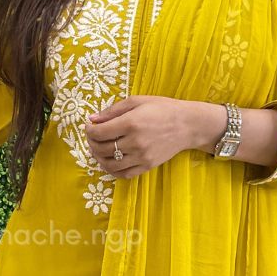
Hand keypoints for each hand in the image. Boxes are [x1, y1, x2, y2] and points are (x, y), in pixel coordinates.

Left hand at [85, 95, 201, 178]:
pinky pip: (123, 174)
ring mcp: (141, 157)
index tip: (89, 126)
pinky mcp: (147, 166)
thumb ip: (112, 110)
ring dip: (98, 158)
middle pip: (101, 149)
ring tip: (98, 150)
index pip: (99, 133)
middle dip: (91, 143)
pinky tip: (109, 162)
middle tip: (92, 137)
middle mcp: (134, 142)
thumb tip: (92, 119)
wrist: (187, 125)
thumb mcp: (137, 101)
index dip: (89, 130)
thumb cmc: (162, 108)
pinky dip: (111, 170)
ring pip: (109, 164)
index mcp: (130, 123)